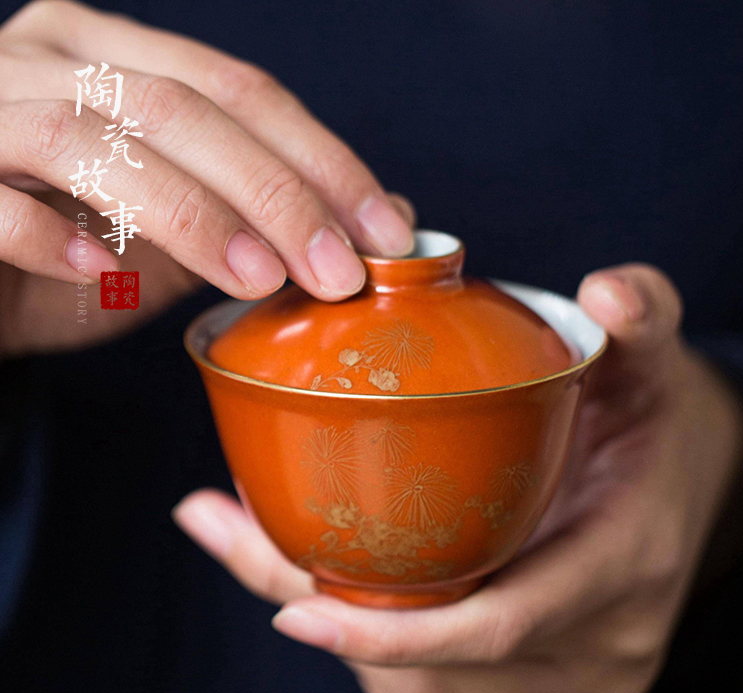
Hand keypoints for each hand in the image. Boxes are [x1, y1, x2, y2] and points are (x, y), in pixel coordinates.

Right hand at [0, 0, 414, 356]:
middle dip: (276, 193)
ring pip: (92, 136)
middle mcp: (50, 61)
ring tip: (259, 279)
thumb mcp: (180, 242)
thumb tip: (385, 217)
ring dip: (191, 213)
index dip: (322, 161)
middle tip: (339, 271)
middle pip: (182, 106)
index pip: (242, 92)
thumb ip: (260, 222)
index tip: (387, 233)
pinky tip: (104, 276)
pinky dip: (50, 236)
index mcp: (115, 58)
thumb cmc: (67, 259)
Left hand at [173, 264, 742, 692]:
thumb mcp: (652, 365)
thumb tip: (605, 292)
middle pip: (440, 676)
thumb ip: (639, 318)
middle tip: (239, 541)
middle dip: (331, 627)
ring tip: (276, 564)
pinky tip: (350, 613)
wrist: (688, 490)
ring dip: (345, 651)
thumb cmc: (653, 426)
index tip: (293, 607)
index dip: (393, 633)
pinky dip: (384, 679)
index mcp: (620, 566)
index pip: (497, 627)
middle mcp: (601, 649)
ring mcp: (577, 690)